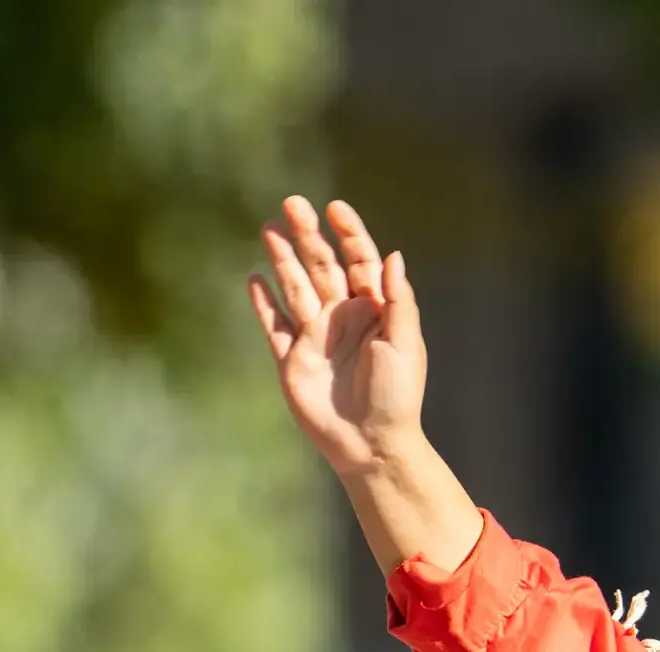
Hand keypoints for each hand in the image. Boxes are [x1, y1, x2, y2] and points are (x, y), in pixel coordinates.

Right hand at [249, 196, 426, 476]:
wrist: (369, 441)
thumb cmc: (396, 394)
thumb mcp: (405, 343)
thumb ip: (398, 300)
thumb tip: (393, 255)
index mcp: (375, 311)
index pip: (361, 261)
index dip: (350, 233)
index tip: (335, 207)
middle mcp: (344, 317)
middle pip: (323, 266)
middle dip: (308, 235)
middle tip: (291, 203)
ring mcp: (315, 336)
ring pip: (296, 286)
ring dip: (283, 257)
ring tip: (269, 227)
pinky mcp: (291, 358)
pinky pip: (274, 323)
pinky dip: (264, 302)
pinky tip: (254, 277)